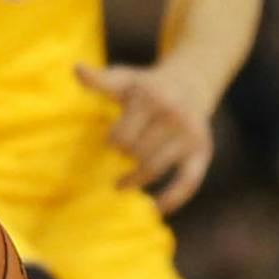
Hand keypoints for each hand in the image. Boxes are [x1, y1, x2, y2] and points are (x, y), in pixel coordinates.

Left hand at [75, 61, 213, 213]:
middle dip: (124, 156)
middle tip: (120, 156)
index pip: (121, 135)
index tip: (111, 142)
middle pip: (136, 153)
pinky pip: (189, 181)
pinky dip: (174, 198)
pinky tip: (158, 209)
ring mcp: (190, 136)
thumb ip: (100, 80)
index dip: (113, 141)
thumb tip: (77, 68)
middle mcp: (174, 117)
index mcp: (152, 99)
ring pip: (154, 168)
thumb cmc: (147, 85)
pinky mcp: (202, 152)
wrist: (190, 83)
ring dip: (135, 180)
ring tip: (120, 185)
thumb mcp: (124, 78)